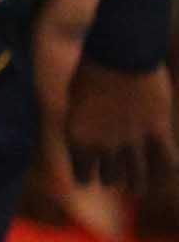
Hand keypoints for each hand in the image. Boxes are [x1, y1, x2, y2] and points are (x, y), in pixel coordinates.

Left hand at [65, 59, 177, 191]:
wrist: (118, 51)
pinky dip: (168, 169)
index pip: (83, 176)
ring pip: (138, 176)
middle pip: (111, 178)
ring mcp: (132, 140)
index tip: (93, 177)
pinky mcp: (157, 130)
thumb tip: (82, 140)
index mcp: (78, 139)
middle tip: (117, 180)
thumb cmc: (90, 70)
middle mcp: (104, 145)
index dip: (89, 177)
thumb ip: (79, 124)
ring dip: (139, 184)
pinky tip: (168, 173)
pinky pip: (166, 160)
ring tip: (139, 189)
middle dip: (114, 179)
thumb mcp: (73, 101)